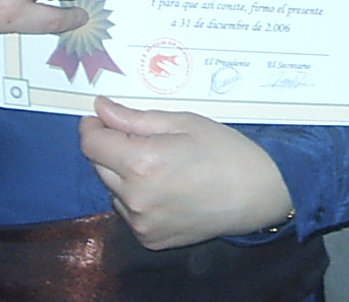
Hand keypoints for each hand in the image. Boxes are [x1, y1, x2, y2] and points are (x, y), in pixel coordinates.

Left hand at [80, 97, 293, 248]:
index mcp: (142, 163)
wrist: (257, 195)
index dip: (91, 127)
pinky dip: (137, 198)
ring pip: (112, 190)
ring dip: (123, 175)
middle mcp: (135, 197)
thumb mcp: (183, 122)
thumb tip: (100, 109)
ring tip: (160, 165)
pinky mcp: (149, 239)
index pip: (92, 145)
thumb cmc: (225, 151)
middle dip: (111, 148)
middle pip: (98, 167)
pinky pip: (128, 212)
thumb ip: (135, 118)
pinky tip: (165, 188)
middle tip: (142, 138)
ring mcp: (141, 223)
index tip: (99, 118)